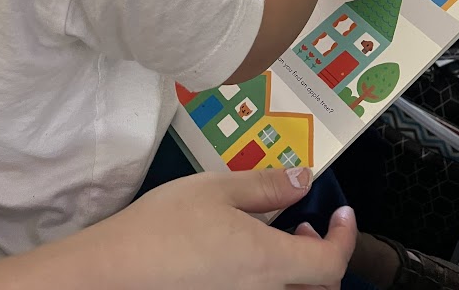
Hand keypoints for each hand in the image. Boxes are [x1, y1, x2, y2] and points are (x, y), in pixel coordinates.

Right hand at [104, 166, 357, 289]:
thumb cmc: (164, 224)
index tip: (342, 213)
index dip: (344, 237)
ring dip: (300, 274)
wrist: (114, 272)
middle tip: (303, 225)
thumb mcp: (217, 189)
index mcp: (268, 261)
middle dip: (324, 258)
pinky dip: (272, 283)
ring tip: (275, 242)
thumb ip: (267, 187)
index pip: (331, 262)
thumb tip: (305, 179)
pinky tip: (244, 259)